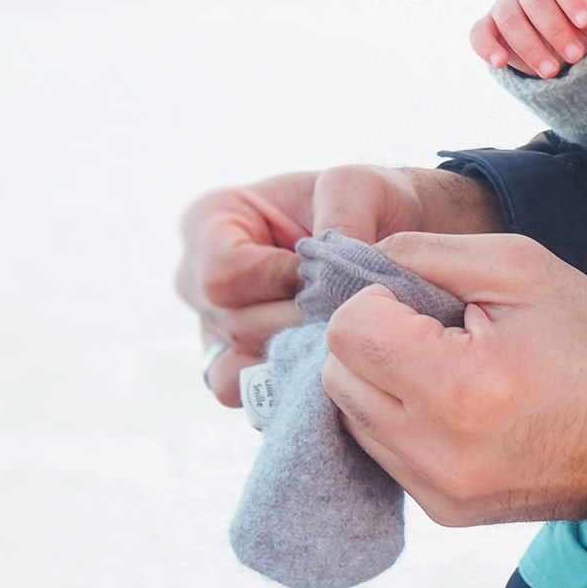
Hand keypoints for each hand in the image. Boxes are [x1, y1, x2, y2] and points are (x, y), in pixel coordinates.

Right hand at [177, 165, 502, 405]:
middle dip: (301, 323)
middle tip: (351, 311)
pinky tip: (335, 367)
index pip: (222, 275)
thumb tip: (328, 276)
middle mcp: (197, 281)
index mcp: (209, 224)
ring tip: (340, 338)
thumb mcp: (358, 186)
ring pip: (237, 373)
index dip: (280, 280)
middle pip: (234, 327)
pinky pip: (255, 401)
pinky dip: (298, 389)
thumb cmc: (365, 201)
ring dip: (298, 362)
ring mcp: (215, 332)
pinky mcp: (243, 371)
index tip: (325, 270)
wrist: (389, 235)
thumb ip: (341, 219)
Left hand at [322, 233, 586, 551]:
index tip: (422, 296)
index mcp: (461, 388)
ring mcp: (436, 492)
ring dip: (382, 377)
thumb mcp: (526, 269)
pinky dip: (400, 415)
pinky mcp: (441, 512)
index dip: (376, 297)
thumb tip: (356, 259)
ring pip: (351, 414)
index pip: (347, 331)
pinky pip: (380, 449)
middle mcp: (437, 453)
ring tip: (448, 363)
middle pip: (338, 374)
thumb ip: (428, 253)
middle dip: (372, 337)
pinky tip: (454, 401)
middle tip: (436, 327)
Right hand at [471, 0, 586, 79]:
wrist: (557, 41)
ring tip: (551, 71)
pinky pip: (479, 33)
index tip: (585, 21)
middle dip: (556, 31)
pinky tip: (499, 62)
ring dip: (530, 47)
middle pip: (535, 2)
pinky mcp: (487, 27)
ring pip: (509, 19)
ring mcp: (504, 5)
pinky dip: (487, 47)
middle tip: (576, 55)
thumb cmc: (577, 25)